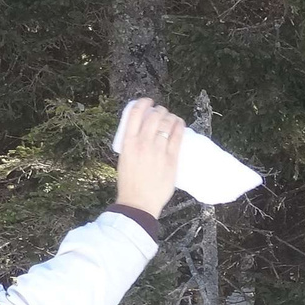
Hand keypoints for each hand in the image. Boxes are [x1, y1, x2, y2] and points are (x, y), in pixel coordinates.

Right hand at [114, 98, 183, 217]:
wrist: (138, 202)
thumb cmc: (129, 184)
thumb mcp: (124, 159)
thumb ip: (132, 146)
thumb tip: (141, 135)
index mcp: (128, 142)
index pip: (135, 114)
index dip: (143, 103)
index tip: (147, 101)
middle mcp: (143, 143)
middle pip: (154, 116)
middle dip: (159, 110)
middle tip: (161, 112)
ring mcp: (158, 150)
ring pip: (167, 123)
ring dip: (170, 116)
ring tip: (171, 118)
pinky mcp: (171, 158)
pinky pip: (177, 136)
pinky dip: (179, 126)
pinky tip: (179, 123)